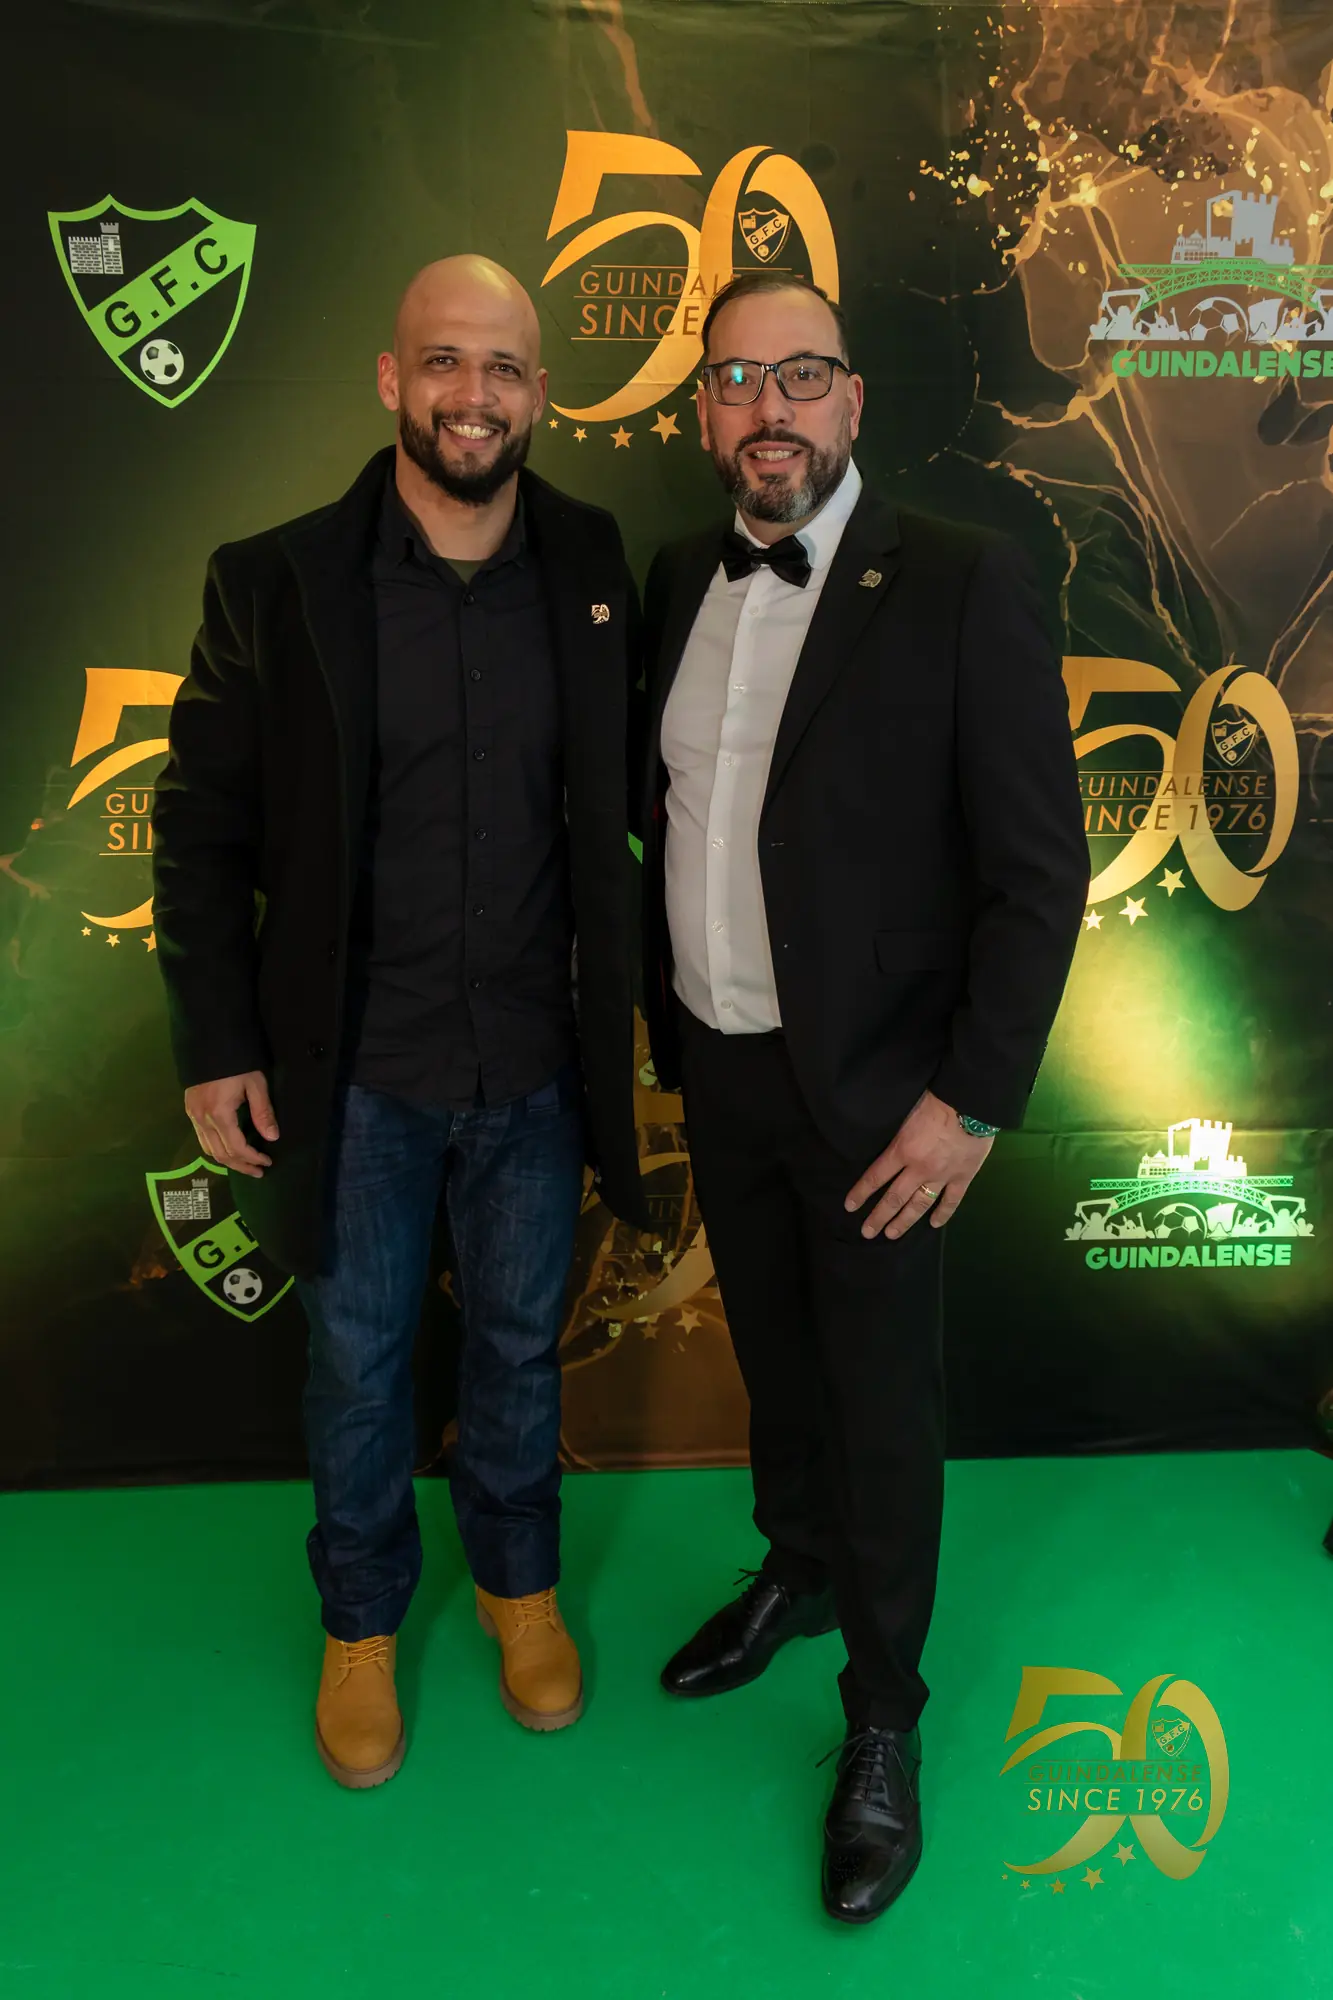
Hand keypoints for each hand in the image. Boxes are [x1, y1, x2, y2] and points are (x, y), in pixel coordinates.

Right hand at [183, 1071, 278, 1179]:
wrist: (208, 1041)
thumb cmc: (236, 1061)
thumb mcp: (255, 1083)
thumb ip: (263, 1112)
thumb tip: (272, 1138)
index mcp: (219, 1114)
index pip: (236, 1148)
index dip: (252, 1158)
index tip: (267, 1162)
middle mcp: (202, 1119)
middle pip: (220, 1154)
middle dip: (241, 1165)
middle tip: (258, 1171)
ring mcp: (193, 1115)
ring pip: (208, 1149)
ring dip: (227, 1160)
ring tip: (245, 1164)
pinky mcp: (190, 1110)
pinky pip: (202, 1138)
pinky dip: (216, 1149)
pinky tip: (228, 1149)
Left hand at [845, 1090, 993, 1239]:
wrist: (971, 1103)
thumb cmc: (935, 1100)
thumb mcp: (905, 1114)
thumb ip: (896, 1134)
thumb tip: (885, 1145)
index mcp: (902, 1151)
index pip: (875, 1177)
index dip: (861, 1193)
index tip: (850, 1207)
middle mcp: (919, 1169)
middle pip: (894, 1198)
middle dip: (879, 1217)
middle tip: (868, 1233)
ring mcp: (942, 1176)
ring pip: (919, 1204)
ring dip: (904, 1221)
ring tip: (892, 1234)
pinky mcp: (963, 1177)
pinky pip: (952, 1201)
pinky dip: (943, 1214)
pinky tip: (933, 1225)